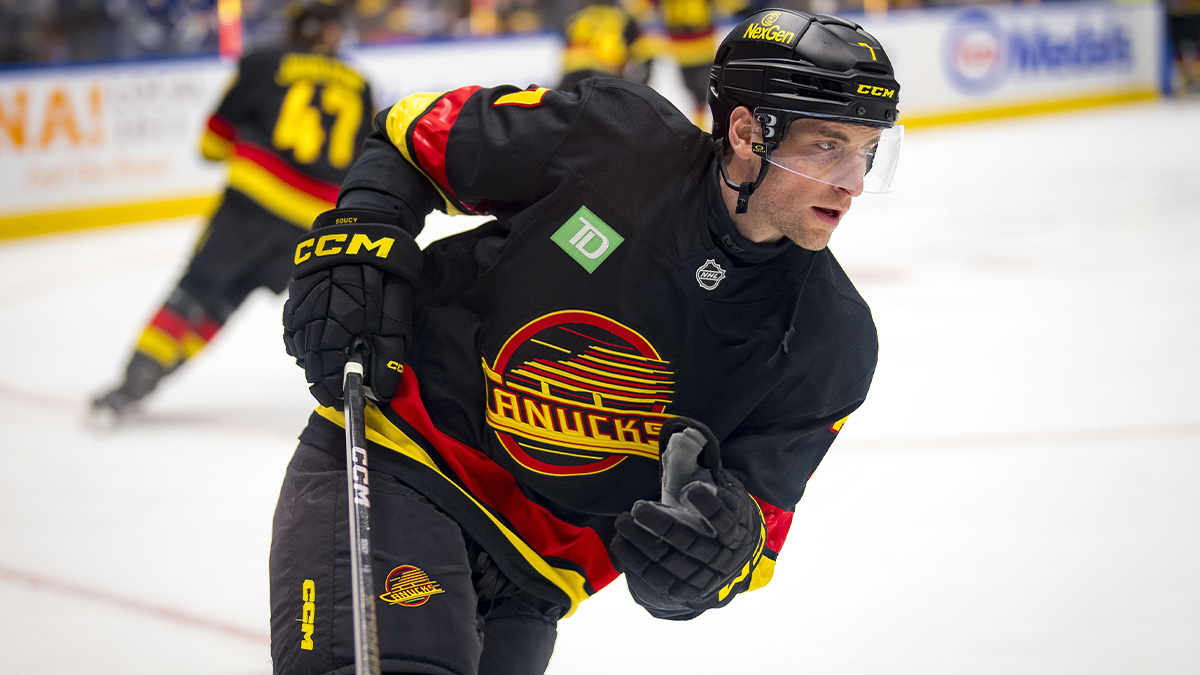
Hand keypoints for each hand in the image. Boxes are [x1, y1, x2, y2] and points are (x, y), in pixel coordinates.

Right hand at [282, 208, 422, 407]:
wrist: (365, 229)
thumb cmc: (386, 274)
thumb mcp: (396, 316)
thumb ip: (387, 354)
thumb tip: (380, 391)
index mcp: (339, 321)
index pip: (327, 369)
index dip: (333, 389)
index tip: (340, 401)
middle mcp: (313, 314)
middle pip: (310, 360)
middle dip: (322, 379)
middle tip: (334, 392)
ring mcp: (300, 303)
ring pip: (299, 344)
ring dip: (312, 360)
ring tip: (328, 371)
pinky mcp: (296, 293)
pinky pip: (294, 326)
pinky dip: (303, 340)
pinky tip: (317, 344)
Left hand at [611, 417, 764, 617]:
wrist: (728, 558)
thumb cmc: (719, 512)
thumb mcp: (719, 488)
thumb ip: (702, 466)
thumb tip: (686, 434)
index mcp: (736, 530)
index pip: (725, 522)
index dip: (709, 507)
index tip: (690, 489)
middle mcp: (722, 558)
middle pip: (691, 543)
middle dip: (662, 525)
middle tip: (638, 506)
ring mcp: (704, 579)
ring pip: (671, 563)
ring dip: (643, 543)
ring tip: (622, 521)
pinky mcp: (684, 592)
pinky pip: (658, 580)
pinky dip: (636, 562)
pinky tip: (620, 541)